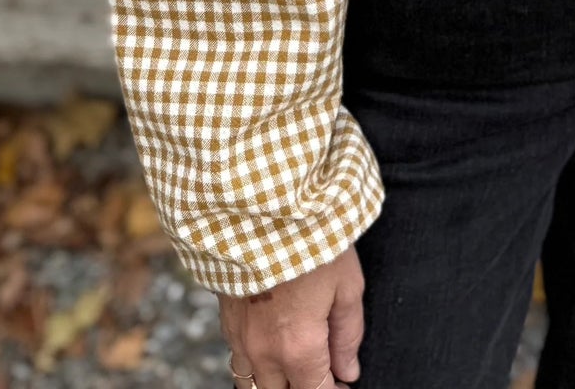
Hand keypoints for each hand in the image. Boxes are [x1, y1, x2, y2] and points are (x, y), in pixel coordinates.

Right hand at [219, 244, 365, 388]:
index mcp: (299, 347)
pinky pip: (238, 359)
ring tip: (296, 363)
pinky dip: (255, 362)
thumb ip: (348, 334)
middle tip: (323, 372)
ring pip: (253, 385)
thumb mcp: (346, 284)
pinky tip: (271, 344)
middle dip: (303, 388)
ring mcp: (240, 337)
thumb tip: (348, 370)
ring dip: (276, 381)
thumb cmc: (310, 238)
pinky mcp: (226, 319)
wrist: (261, 205)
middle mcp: (265, 351)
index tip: (344, 383)